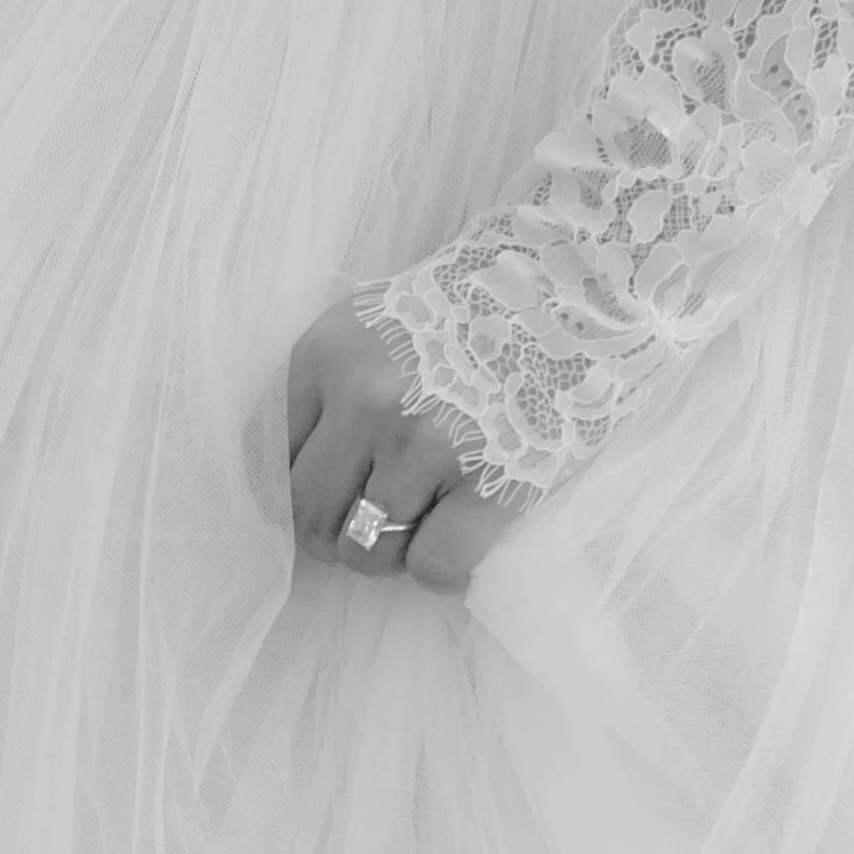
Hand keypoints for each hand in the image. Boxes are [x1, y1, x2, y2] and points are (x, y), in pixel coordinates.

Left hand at [286, 297, 522, 592]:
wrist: (582, 283)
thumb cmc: (476, 309)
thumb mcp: (372, 324)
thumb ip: (322, 392)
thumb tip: (278, 485)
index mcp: (327, 356)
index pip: (271, 464)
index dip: (302, 489)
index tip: (337, 490)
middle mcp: (368, 400)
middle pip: (309, 519)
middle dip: (335, 534)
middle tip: (376, 518)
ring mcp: (428, 445)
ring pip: (365, 553)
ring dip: (392, 553)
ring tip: (427, 517)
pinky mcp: (490, 483)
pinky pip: (433, 568)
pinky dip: (444, 571)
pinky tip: (462, 542)